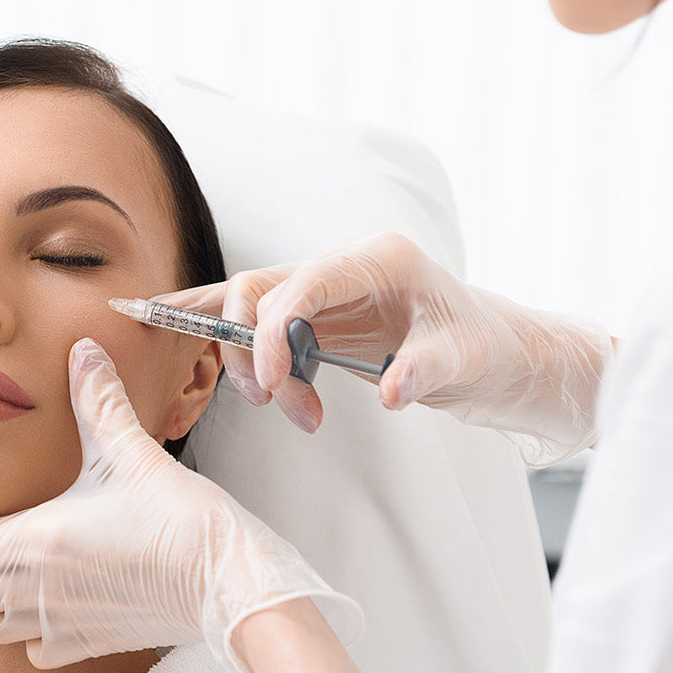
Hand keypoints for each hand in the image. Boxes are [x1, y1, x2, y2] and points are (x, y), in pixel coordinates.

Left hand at [0, 337, 361, 672]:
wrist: (228, 583)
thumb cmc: (179, 519)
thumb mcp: (131, 451)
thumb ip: (97, 401)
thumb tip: (84, 350)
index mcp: (31, 541)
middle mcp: (34, 590)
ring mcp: (61, 623)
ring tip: (1, 573)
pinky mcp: (91, 645)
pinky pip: (37, 651)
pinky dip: (30, 634)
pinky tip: (49, 606)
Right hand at [154, 232, 613, 465]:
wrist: (502, 356)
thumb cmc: (488, 350)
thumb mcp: (468, 362)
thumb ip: (427, 370)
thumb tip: (392, 391)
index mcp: (379, 260)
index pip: (300, 284)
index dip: (269, 332)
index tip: (268, 385)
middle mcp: (344, 265)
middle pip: (259, 290)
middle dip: (252, 351)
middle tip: (277, 405)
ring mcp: (326, 288)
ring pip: (250, 307)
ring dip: (251, 363)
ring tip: (293, 411)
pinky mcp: (316, 316)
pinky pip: (255, 317)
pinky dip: (220, 328)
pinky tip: (169, 321)